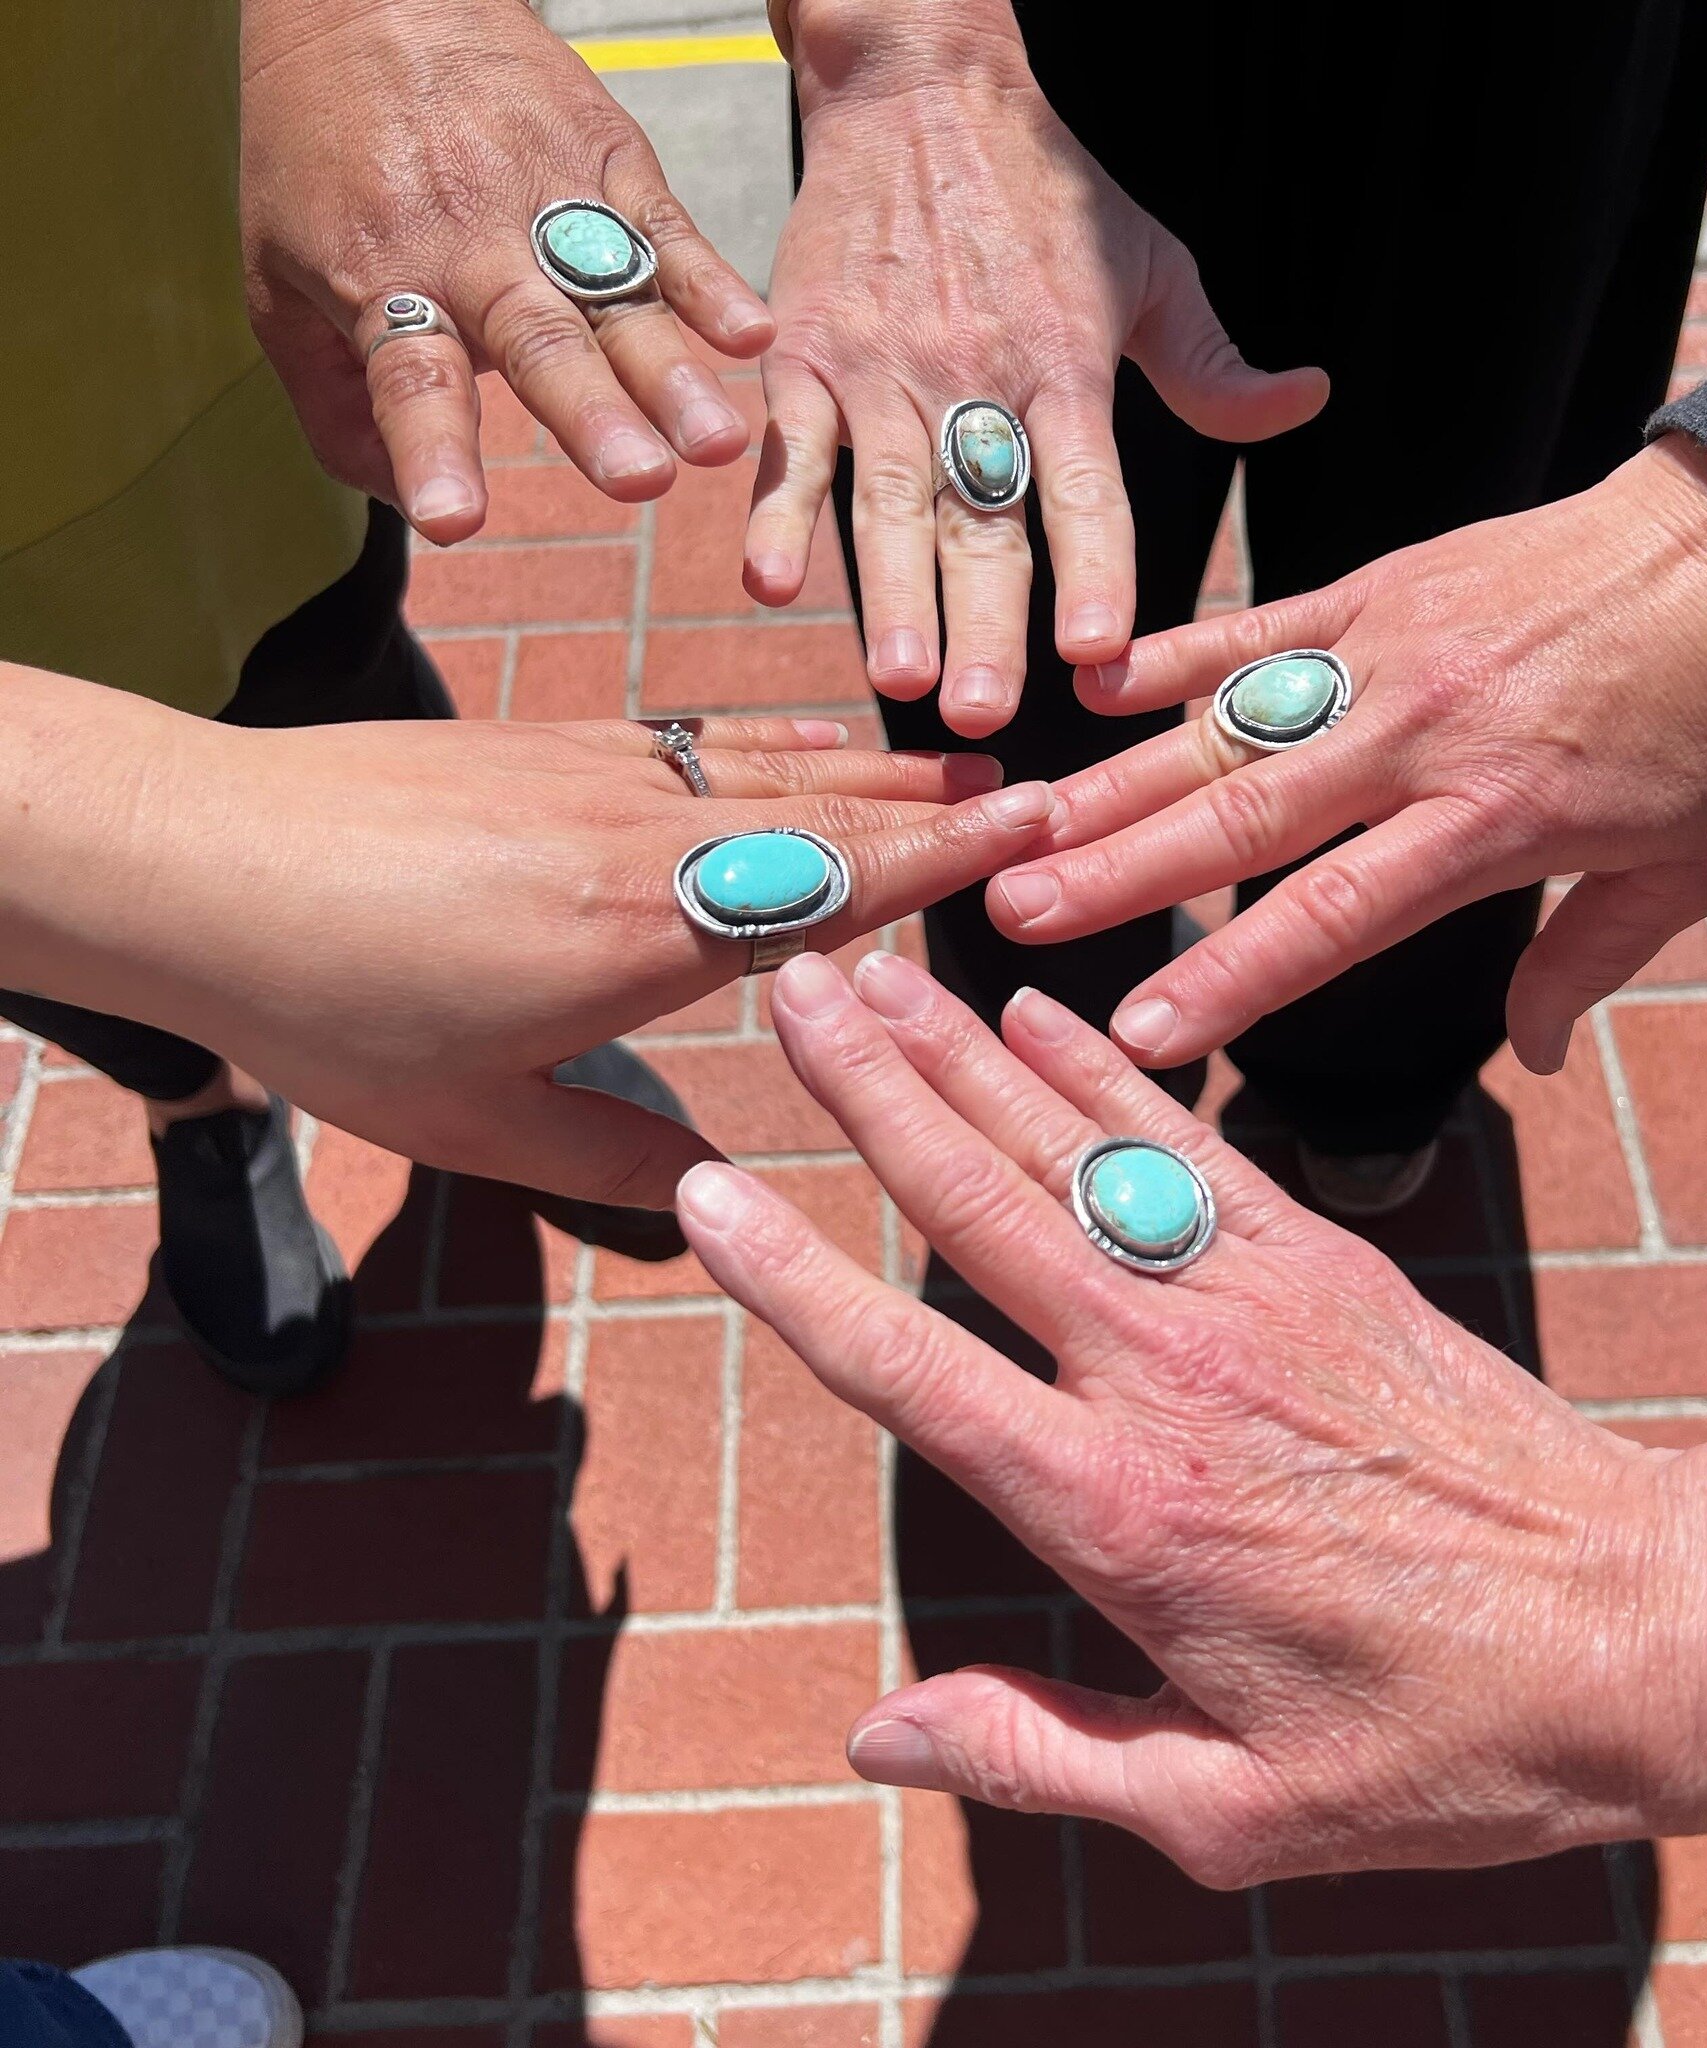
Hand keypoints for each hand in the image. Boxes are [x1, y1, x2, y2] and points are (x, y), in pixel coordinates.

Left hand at [2, 674, 1054, 1205]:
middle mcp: (645, 836)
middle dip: (940, 802)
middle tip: (1038, 791)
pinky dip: (774, 736)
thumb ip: (611, 1160)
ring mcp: (600, 773)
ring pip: (769, 762)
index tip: (1031, 830)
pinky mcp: (553, 742)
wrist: (197, 860)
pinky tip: (811, 736)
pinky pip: (697, 736)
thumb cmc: (328, 1003)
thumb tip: (715, 1200)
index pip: (834, 882)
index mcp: (646, 933)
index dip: (942, 857)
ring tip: (957, 761)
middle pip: (826, 808)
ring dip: (873, 762)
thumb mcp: (475, 1122)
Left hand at [242, 0, 772, 542]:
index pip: (409, 382)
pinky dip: (714, 284)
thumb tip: (390, 497)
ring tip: (716, 443)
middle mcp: (472, 249)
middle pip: (537, 344)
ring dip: (670, 376)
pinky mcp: (609, 163)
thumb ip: (329, 401)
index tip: (454, 519)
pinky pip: (667, 231)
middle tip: (637, 481)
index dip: (432, 451)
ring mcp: (548, 204)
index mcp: (386, 280)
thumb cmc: (320, 145)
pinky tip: (755, 336)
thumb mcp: (277, 273)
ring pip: (616, 302)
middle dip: (590, 417)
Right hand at [676, 954, 1706, 1880]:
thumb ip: (1039, 1754)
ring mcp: (1249, 1299)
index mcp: (1115, 1511)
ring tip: (875, 970)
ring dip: (962, 1052)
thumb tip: (872, 1737)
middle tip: (786, 988)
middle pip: (977, 1204)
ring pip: (1070, 1149)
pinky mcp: (1325, 1260)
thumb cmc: (1440, 1742)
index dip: (794, 1279)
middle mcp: (1163, 1375)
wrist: (1643, 1631)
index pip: (910, 1371)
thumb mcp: (1230, 1810)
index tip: (706, 1192)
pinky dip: (1107, 1071)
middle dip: (869, 1090)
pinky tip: (1040, 1015)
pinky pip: (1189, 1145)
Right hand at [746, 0, 1327, 735]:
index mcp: (1064, 365)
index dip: (1095, 569)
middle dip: (983, 620)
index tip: (1098, 650)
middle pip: (984, 518)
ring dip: (890, 594)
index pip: (1088, 487)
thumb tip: (1306, 401)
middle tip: (983, 711)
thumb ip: (1212, 360)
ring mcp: (883, 370)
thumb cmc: (1047, 190)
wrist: (921, 84)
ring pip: (889, 499)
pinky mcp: (806, 354)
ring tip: (896, 674)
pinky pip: (792, 446)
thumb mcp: (1151, 264)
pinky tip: (770, 583)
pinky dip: (775, 512)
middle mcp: (974, 377)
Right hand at [984, 436, 1706, 1071]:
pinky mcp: (1382, 589)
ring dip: (1118, 778)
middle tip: (1014, 911)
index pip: (1336, 915)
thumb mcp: (1689, 868)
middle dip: (1123, 872)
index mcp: (1495, 819)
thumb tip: (1526, 1061)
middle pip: (1248, 817)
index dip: (1234, 977)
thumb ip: (1584, 963)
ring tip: (1020, 825)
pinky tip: (1096, 685)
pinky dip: (1178, 654)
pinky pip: (1262, 627)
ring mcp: (1391, 654)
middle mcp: (1422, 738)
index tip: (1143, 1034)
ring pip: (1230, 726)